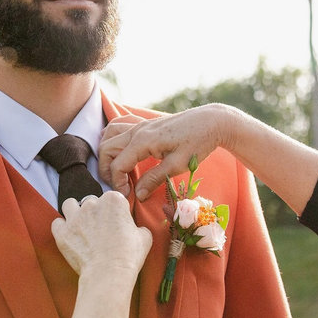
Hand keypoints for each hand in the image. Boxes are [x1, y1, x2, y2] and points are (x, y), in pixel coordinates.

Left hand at [50, 192, 152, 279]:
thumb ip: (137, 226)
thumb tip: (134, 229)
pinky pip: (57, 223)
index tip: (117, 223)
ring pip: (69, 204)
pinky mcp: (62, 232)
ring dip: (74, 212)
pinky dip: (62, 228)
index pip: (113, 198)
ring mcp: (74, 217)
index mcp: (114, 200)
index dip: (115, 211)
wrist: (108, 274)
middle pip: (91, 201)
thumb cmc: (128, 256)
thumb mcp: (145, 237)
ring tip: (81, 226)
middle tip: (100, 229)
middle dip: (95, 212)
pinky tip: (70, 236)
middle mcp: (92, 203)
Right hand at [100, 104, 238, 199]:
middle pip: (106, 149)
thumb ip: (154, 179)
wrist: (211, 121)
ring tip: (117, 171)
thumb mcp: (177, 165)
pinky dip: (113, 137)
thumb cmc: (198, 143)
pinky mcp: (145, 123)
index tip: (128, 196)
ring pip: (109, 136)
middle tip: (119, 186)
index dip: (118, 183)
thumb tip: (137, 195)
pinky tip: (120, 149)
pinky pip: (119, 126)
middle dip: (107, 170)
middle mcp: (137, 130)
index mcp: (143, 141)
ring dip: (108, 154)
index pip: (117, 165)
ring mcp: (140, 124)